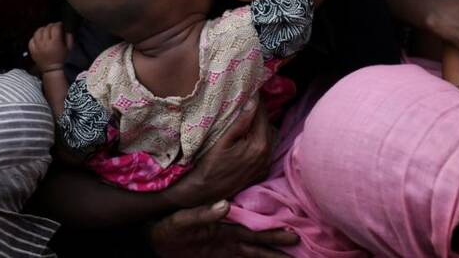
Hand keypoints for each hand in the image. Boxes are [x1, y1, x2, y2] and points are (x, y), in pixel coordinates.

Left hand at [28, 22, 72, 71]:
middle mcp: (45, 43)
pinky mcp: (32, 50)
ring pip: (38, 32)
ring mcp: (37, 46)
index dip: (58, 24)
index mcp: (55, 42)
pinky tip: (39, 37)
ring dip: (42, 29)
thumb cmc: (61, 58)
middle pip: (47, 28)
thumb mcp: (69, 48)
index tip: (60, 24)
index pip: (55, 28)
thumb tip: (65, 30)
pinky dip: (35, 36)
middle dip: (51, 25)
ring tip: (46, 30)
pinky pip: (32, 39)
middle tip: (54, 27)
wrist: (51, 69)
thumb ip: (69, 37)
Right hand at [150, 201, 297, 257]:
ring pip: (253, 254)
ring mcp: (225, 249)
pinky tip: (265, 255)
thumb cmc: (171, 228)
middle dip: (280, 250)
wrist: (156, 240)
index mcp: (224, 234)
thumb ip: (205, 213)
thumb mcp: (184, 219)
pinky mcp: (219, 250)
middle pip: (259, 248)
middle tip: (302, 248)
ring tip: (290, 257)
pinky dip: (254, 255)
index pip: (255, 236)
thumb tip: (225, 205)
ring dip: (271, 255)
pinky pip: (242, 255)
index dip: (273, 236)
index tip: (293, 235)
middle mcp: (229, 244)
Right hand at [168, 95, 272, 207]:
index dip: (257, 101)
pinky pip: (267, 149)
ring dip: (261, 125)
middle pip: (268, 125)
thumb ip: (241, 122)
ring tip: (248, 117)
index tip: (251, 90)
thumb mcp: (222, 140)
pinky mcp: (262, 172)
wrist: (205, 193)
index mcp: (259, 145)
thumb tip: (253, 101)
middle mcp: (267, 155)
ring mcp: (265, 165)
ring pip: (270, 136)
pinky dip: (261, 139)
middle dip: (260, 112)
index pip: (263, 115)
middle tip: (248, 101)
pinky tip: (249, 135)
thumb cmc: (209, 165)